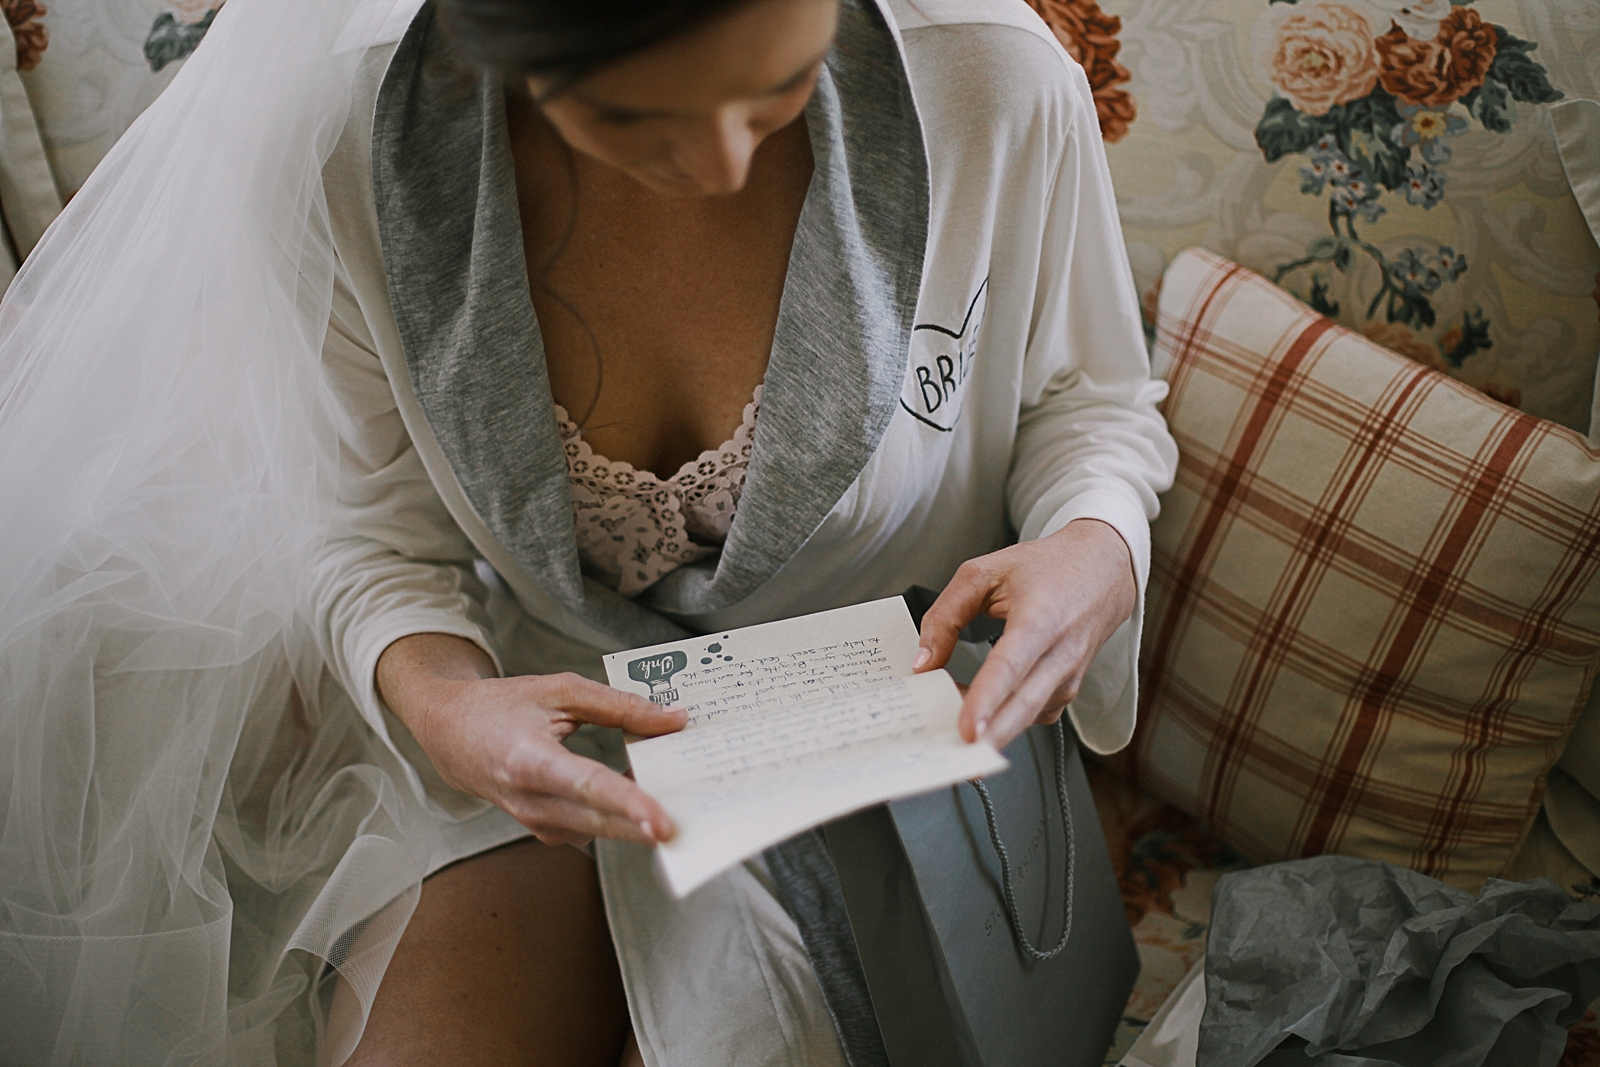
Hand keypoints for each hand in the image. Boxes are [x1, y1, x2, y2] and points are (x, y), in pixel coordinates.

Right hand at [376, 633, 686, 847]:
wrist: (451, 735)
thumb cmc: (503, 707)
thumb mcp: (560, 690)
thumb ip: (620, 706)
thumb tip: (676, 720)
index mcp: (529, 760)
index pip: (586, 786)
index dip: (627, 804)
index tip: (661, 821)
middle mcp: (530, 801)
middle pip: (599, 821)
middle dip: (645, 827)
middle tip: (691, 827)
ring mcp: (536, 822)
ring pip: (600, 830)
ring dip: (638, 823)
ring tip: (681, 807)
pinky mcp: (546, 831)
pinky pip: (593, 829)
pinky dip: (621, 819)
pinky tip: (647, 799)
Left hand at [914, 518, 1135, 749]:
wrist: (1102, 571)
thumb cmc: (1044, 568)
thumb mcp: (984, 573)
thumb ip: (946, 615)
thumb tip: (923, 663)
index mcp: (1041, 618)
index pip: (1011, 665)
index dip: (987, 699)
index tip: (967, 728)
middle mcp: (1061, 653)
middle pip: (1023, 706)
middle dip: (989, 738)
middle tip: (956, 760)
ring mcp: (1069, 677)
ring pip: (1024, 716)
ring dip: (989, 729)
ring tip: (948, 732)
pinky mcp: (1066, 691)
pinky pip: (1029, 714)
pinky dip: (1002, 720)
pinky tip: (975, 715)